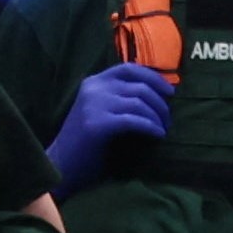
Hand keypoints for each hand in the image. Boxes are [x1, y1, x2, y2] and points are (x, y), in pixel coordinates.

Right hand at [41, 61, 172, 192]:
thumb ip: (120, 97)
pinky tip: (158, 135)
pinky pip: (134, 120)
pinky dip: (151, 127)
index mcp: (94, 81)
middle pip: (139, 86)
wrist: (62, 163)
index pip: (129, 68)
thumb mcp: (101, 110)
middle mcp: (93, 88)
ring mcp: (94, 105)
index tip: (170, 92)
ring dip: (158, 116)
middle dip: (160, 103)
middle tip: (168, 119)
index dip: (154, 78)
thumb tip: (159, 92)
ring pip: (139, 103)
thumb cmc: (87, 140)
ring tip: (164, 128)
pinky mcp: (97, 123)